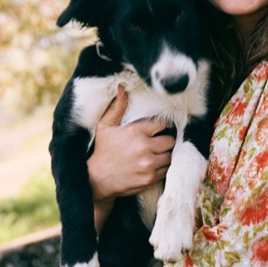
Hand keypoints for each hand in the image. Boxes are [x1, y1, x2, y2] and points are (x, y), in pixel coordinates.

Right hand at [88, 85, 174, 201]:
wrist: (97, 179)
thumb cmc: (102, 150)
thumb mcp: (105, 126)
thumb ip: (117, 107)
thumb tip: (122, 87)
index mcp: (136, 131)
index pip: (162, 124)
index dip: (163, 126)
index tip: (160, 129)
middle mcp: (144, 146)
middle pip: (170, 141)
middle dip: (166, 141)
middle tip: (159, 142)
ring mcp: (148, 163)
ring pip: (170, 156)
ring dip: (166, 155)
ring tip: (157, 154)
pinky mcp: (150, 177)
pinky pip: (166, 170)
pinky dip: (163, 167)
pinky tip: (154, 165)